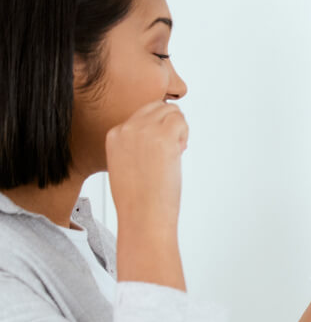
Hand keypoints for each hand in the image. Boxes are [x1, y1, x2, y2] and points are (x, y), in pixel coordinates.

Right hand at [106, 100, 188, 232]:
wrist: (143, 214)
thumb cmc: (139, 198)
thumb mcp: (127, 164)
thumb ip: (138, 145)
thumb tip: (164, 135)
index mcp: (114, 135)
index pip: (142, 115)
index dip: (157, 131)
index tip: (158, 153)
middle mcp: (126, 129)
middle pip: (157, 107)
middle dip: (170, 124)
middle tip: (172, 149)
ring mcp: (144, 130)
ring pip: (172, 111)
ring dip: (179, 129)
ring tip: (174, 152)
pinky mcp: (162, 137)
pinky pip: (181, 120)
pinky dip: (185, 134)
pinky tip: (178, 152)